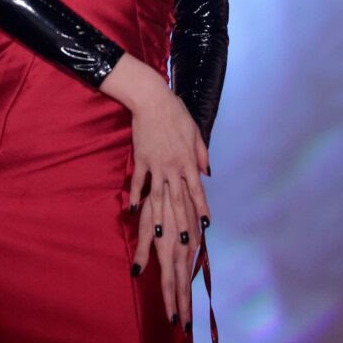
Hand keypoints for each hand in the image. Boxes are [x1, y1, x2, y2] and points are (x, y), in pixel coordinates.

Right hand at [99, 53, 209, 233]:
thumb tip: (207, 172)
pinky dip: (137, 196)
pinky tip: (134, 210)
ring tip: (161, 236)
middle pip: (178, 199)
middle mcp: (173, 166)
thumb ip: (201, 153)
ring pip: (158, 196)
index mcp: (188, 160)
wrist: (152, 100)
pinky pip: (139, 182)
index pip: (197, 190)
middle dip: (182, 222)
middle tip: (185, 242)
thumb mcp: (195, 132)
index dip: (202, 208)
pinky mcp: (141, 159)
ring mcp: (156, 164)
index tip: (207, 225)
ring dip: (160, 217)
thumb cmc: (176, 114)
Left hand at [132, 179, 204, 330]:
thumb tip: (135, 273)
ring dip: (188, 295)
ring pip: (189, 275)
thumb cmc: (155, 200)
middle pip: (183, 284)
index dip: (171, 303)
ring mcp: (191, 245)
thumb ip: (142, 250)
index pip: (170, 283)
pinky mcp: (196, 238)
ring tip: (187, 313)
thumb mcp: (145, 225)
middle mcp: (182, 250)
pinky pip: (193, 261)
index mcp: (168, 249)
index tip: (173, 322)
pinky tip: (189, 285)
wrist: (179, 179)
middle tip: (185, 328)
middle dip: (183, 307)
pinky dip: (190, 277)